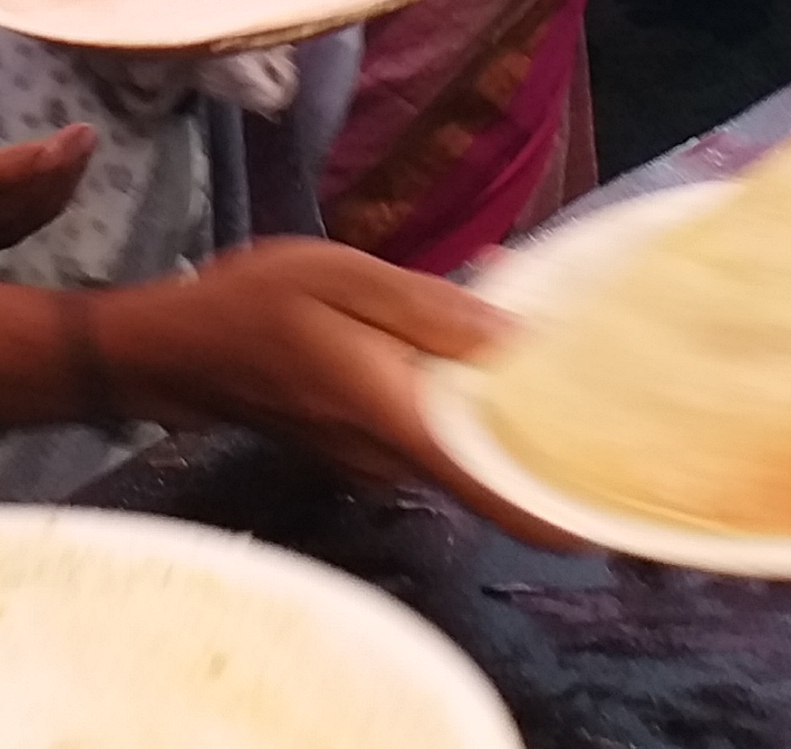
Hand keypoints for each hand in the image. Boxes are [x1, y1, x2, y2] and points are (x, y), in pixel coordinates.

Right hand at [101, 239, 576, 547]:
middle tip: (596, 388)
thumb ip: (428, 308)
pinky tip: (469, 349)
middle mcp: (393, 456)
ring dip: (499, 409)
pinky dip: (460, 402)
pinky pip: (433, 435)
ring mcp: (377, 460)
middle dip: (541, 434)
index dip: (558, 511)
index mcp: (395, 415)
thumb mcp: (339, 276)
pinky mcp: (364, 448)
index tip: (616, 514)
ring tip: (538, 346)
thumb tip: (513, 340)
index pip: (491, 485)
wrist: (174, 351)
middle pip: (489, 466)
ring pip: (462, 447)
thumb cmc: (250, 305)